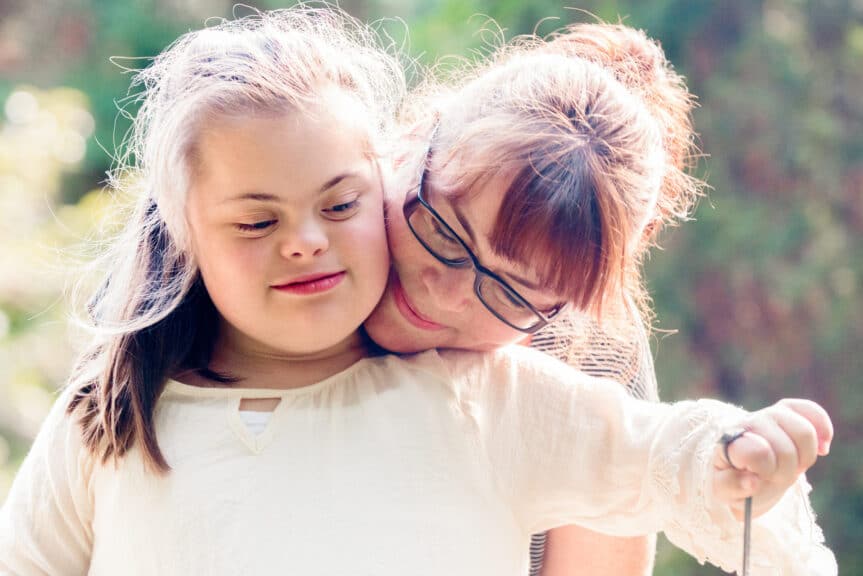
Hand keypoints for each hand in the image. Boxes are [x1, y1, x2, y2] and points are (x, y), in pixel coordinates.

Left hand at [712, 398, 832, 519]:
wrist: (741, 467)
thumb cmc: (733, 480)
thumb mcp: (725, 491)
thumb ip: (732, 486)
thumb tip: (752, 481)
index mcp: (731, 442)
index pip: (758, 451)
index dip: (766, 471)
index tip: (758, 478)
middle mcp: (749, 422)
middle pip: (787, 449)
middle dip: (786, 472)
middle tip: (774, 477)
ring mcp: (769, 414)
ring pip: (805, 432)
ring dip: (804, 458)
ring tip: (791, 466)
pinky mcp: (787, 410)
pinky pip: (811, 410)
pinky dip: (823, 429)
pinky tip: (822, 449)